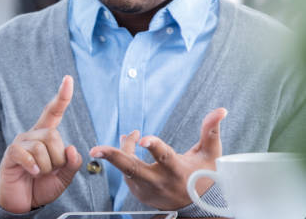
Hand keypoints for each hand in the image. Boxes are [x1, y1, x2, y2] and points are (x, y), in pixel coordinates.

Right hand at [0, 75, 82, 212]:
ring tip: (40, 174)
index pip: (54, 112)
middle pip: (53, 135)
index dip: (62, 96)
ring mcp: (20, 143)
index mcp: (45, 136)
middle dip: (58, 158)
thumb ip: (71, 164)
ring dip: (47, 167)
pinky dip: (33, 167)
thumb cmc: (41, 186)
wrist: (21, 203)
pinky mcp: (11, 154)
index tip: (68, 79)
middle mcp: (32, 135)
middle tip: (50, 171)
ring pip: (41, 147)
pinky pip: (25, 154)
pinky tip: (33, 173)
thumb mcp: (63, 178)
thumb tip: (71, 148)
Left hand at [89, 108, 226, 209]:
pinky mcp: (138, 192)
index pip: (164, 158)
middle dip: (113, 157)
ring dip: (124, 148)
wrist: (198, 206)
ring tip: (131, 136)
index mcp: (177, 171)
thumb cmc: (205, 176)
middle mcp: (159, 182)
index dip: (154, 147)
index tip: (143, 139)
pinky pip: (126, 171)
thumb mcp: (211, 154)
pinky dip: (125, 156)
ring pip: (126, 166)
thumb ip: (211, 131)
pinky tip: (131, 146)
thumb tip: (220, 110)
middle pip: (132, 169)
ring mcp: (146, 189)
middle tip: (95, 150)